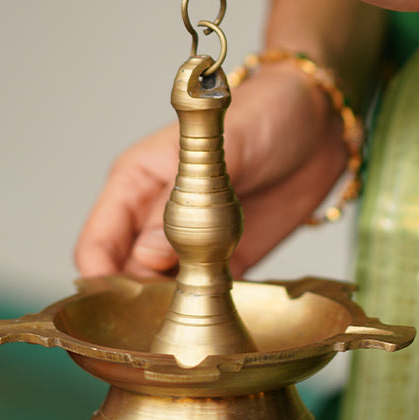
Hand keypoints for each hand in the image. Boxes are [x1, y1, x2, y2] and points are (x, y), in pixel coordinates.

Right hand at [74, 61, 347, 279]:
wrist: (321, 123)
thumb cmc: (267, 112)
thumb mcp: (230, 144)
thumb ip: (188, 193)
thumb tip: (148, 253)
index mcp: (136, 181)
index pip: (97, 244)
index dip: (101, 278)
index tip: (127, 300)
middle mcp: (153, 217)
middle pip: (124, 278)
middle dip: (140, 301)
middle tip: (173, 303)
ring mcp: (188, 240)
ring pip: (160, 293)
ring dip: (173, 306)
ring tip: (202, 296)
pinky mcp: (225, 259)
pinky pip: (203, 294)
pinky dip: (208, 305)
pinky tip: (225, 301)